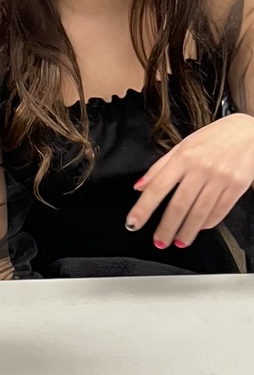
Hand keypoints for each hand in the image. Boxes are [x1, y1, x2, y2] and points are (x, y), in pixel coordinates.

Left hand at [126, 114, 253, 247]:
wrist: (249, 132)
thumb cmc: (214, 137)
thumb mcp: (183, 145)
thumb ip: (160, 167)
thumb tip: (139, 186)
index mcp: (183, 157)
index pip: (157, 187)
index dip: (143, 208)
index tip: (133, 223)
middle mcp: (200, 169)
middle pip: (179, 205)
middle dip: (166, 228)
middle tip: (159, 241)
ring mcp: (220, 179)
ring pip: (199, 212)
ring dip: (187, 231)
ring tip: (178, 241)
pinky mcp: (236, 187)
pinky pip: (219, 211)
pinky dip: (207, 223)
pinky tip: (199, 229)